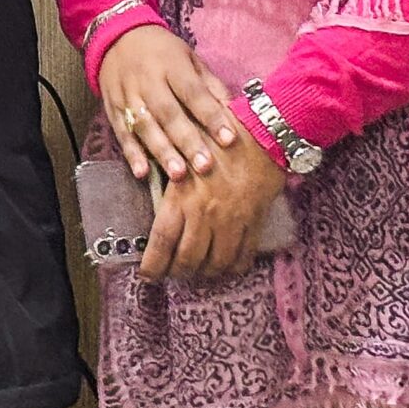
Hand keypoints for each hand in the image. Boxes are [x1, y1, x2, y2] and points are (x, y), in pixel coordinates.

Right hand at [97, 23, 238, 181]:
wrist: (116, 38)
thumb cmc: (162, 52)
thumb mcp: (189, 58)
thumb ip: (210, 85)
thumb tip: (235, 113)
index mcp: (171, 66)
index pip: (193, 92)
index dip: (211, 116)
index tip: (229, 139)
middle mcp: (147, 81)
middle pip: (168, 113)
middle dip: (187, 141)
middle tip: (205, 166)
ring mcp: (127, 96)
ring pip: (145, 126)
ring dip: (162, 152)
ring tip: (179, 174)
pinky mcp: (113, 108)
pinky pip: (122, 133)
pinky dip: (131, 153)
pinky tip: (142, 172)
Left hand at [139, 114, 285, 282]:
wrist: (263, 132)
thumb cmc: (216, 134)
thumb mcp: (182, 151)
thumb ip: (167, 173)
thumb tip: (147, 185)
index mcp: (182, 196)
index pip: (162, 241)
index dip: (153, 264)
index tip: (146, 275)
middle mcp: (206, 214)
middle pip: (187, 258)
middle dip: (176, 272)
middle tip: (169, 273)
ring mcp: (232, 221)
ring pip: (216, 263)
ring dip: (203, 273)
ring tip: (195, 272)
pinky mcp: (254, 222)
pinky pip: (243, 256)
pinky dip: (233, 268)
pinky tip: (224, 268)